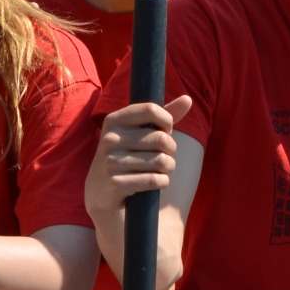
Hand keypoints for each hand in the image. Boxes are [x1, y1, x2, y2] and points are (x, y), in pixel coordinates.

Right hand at [85, 95, 192, 223]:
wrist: (101, 190)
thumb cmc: (128, 154)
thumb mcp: (140, 131)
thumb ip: (164, 115)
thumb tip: (188, 99)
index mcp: (114, 120)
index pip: (151, 109)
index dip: (167, 121)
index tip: (165, 131)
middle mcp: (110, 139)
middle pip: (161, 139)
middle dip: (171, 149)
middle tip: (164, 155)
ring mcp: (111, 162)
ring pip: (161, 161)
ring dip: (168, 167)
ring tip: (161, 169)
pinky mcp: (116, 183)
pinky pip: (155, 180)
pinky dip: (163, 182)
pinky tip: (156, 182)